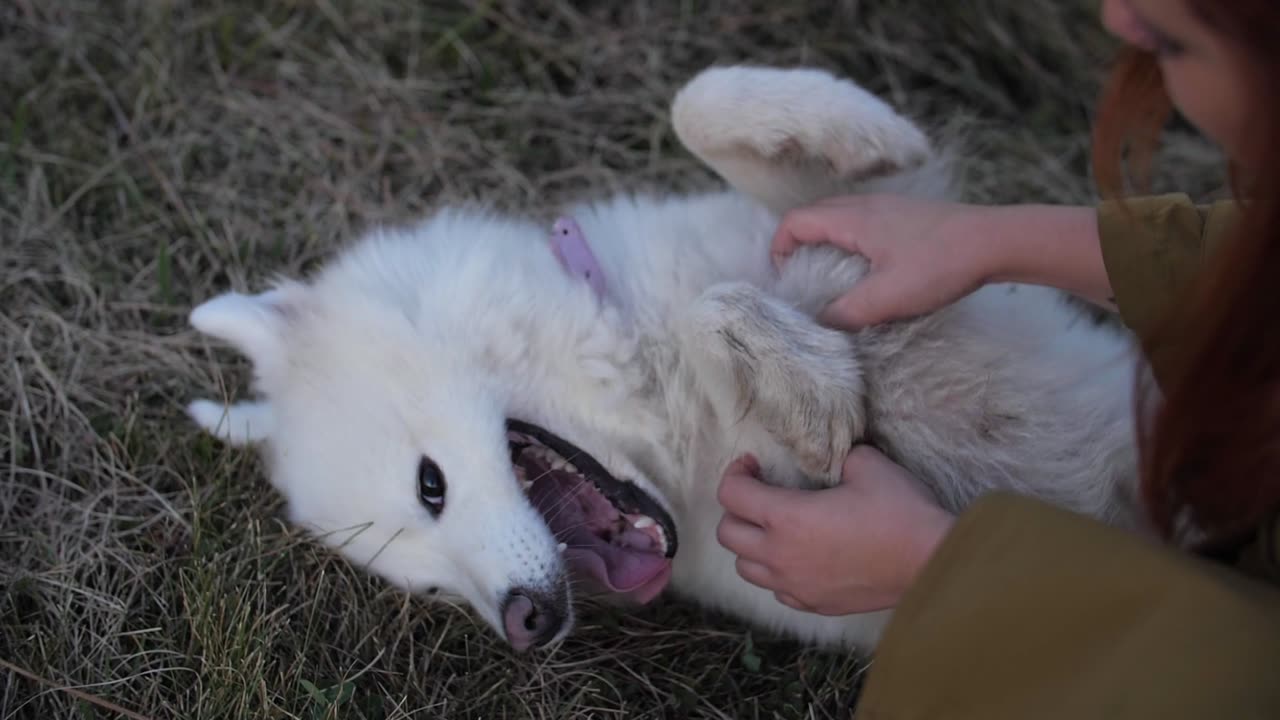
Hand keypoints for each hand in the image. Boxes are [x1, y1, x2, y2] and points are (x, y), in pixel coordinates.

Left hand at [716, 446, 954, 614]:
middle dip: (737, 509)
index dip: (735, 472)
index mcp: (786, 517)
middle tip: (760, 495)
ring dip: (751, 545)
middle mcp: (781, 555)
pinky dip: (777, 573)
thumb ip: (839, 457)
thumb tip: (835, 460)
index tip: (752, 464)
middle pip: (727, 534)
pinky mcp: (814, 605)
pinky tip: (799, 558)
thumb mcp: (867, 465)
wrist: (929, 563)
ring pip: (746, 569)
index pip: (731, 495)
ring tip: (775, 529)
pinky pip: (777, 591)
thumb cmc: (899, 513)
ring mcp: (795, 585)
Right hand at [771, 194, 997, 328]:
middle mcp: (866, 206)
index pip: (796, 222)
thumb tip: (819, 325)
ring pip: (840, 219)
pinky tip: (870, 271)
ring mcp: (889, 207)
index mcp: (853, 219)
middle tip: (801, 280)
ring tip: (831, 280)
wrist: (996, 241)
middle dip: (798, 246)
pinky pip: (863, 223)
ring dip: (826, 244)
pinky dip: (851, 243)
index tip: (784, 278)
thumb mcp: (889, 297)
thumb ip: (848, 313)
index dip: (779, 248)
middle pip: (814, 217)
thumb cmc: (941, 264)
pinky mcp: (907, 216)